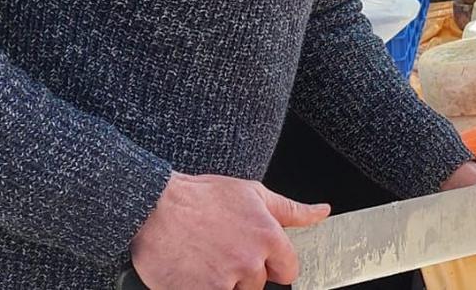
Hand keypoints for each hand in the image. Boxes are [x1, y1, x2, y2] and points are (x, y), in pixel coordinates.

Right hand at [128, 172, 329, 289]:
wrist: (153, 207)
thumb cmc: (201, 197)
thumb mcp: (252, 194)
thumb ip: (291, 210)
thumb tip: (322, 212)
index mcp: (267, 236)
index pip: (289, 270)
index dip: (273, 265)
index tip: (258, 258)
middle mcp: (249, 261)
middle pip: (258, 284)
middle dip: (244, 272)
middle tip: (222, 250)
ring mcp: (224, 280)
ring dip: (222, 281)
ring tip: (206, 257)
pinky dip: (203, 286)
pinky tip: (194, 269)